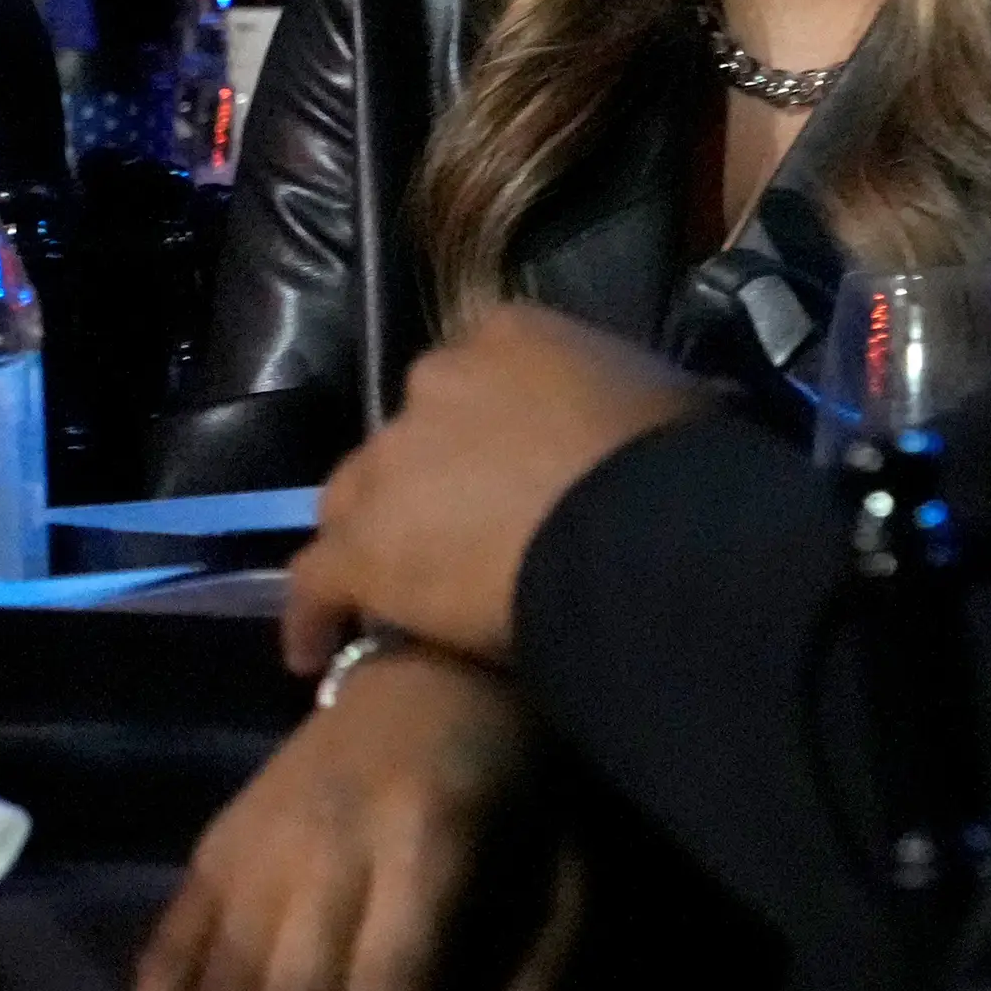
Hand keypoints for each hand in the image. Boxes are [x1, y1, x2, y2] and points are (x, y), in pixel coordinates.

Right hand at [111, 652, 535, 990]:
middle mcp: (321, 842)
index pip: (384, 973)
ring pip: (221, 983)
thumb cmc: (516, 773)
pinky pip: (167, 944)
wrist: (432, 660)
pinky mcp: (213, 847)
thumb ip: (536, 973)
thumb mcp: (561, 863)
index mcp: (420, 837)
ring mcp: (254, 843)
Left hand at [281, 304, 706, 673]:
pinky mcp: (360, 546)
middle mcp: (432, 383)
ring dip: (369, 538)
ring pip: (352, 500)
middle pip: (409, 434)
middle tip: (458, 536)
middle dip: (425, 479)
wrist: (637, 536)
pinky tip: (313, 654)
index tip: (507, 461)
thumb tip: (673, 410)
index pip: (478, 367)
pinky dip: (314, 616)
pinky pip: (318, 583)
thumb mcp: (677, 402)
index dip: (488, 422)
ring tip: (389, 592)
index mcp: (510, 337)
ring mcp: (387, 463)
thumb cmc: (676, 465)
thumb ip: (644, 399)